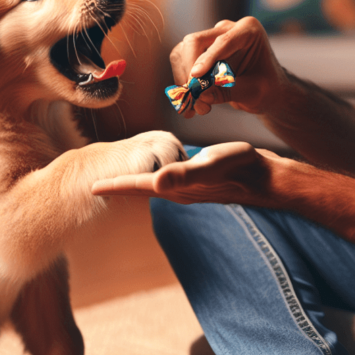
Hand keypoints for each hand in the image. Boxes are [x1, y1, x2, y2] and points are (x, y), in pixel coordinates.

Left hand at [91, 141, 280, 206]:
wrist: (265, 178)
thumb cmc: (239, 167)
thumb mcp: (210, 164)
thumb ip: (184, 174)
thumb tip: (156, 182)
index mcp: (175, 186)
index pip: (137, 186)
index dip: (113, 185)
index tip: (89, 187)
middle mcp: (178, 190)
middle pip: (139, 190)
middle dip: (118, 187)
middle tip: (95, 183)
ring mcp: (188, 187)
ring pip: (152, 186)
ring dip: (134, 183)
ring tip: (118, 178)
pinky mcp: (197, 181)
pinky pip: (167, 180)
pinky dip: (153, 176)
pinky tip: (155, 171)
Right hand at [170, 17, 285, 116]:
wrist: (266, 90)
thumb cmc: (266, 88)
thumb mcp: (253, 92)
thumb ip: (229, 92)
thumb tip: (201, 95)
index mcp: (248, 30)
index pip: (224, 41)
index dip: (207, 59)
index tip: (195, 76)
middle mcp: (226, 28)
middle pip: (195, 42)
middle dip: (190, 70)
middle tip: (193, 97)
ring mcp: (210, 37)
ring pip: (182, 51)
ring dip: (183, 79)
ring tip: (196, 107)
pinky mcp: (198, 50)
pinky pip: (180, 61)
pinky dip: (181, 81)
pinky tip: (192, 102)